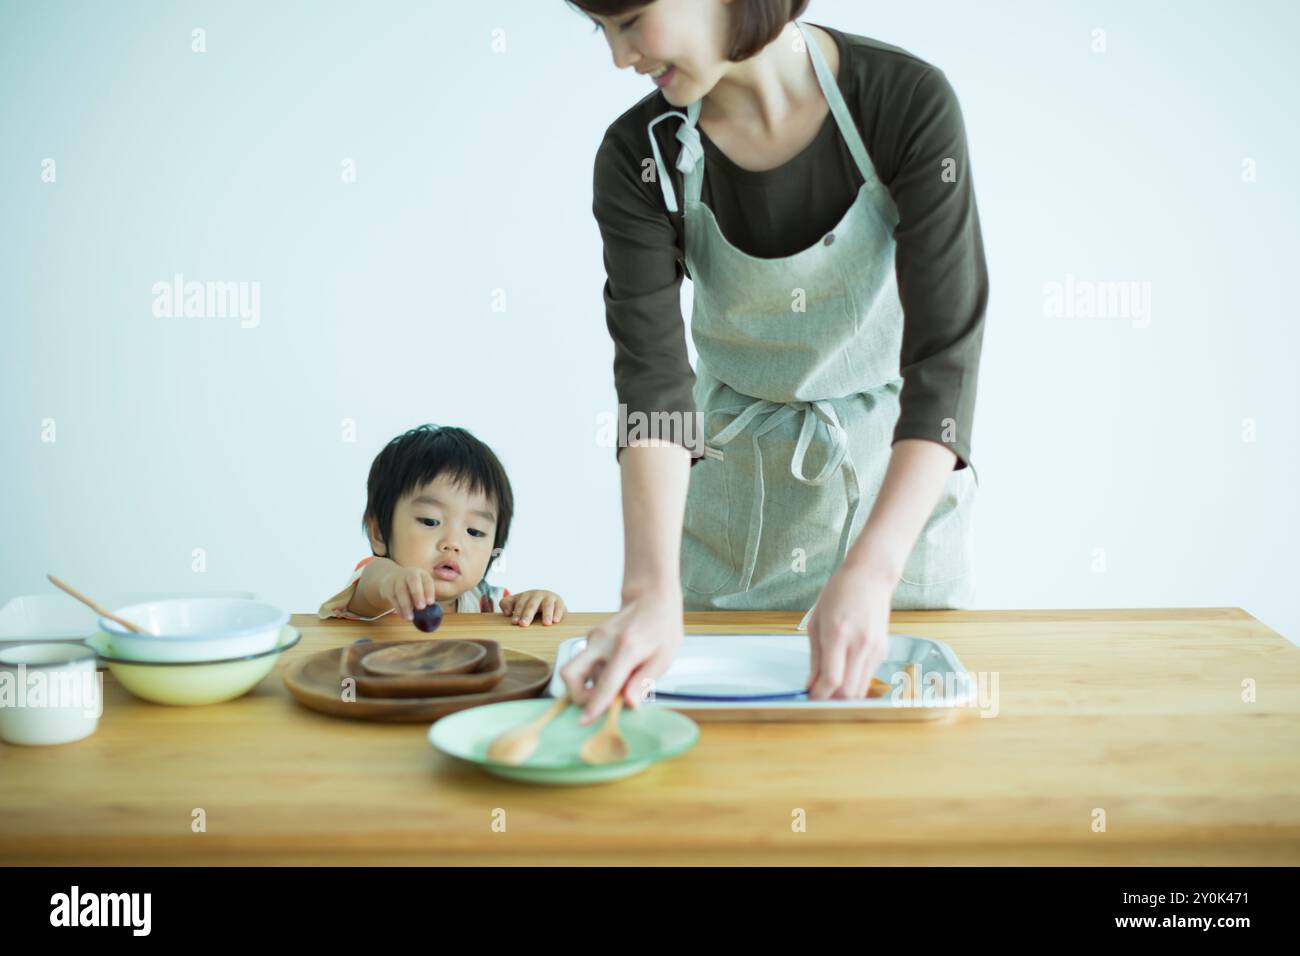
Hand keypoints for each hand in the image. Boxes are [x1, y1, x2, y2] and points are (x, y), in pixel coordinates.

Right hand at [379, 566, 438, 621]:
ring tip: (410, 617)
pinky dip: (398, 608)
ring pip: (400, 590)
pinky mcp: (388, 587)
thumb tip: (430, 612)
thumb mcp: (422, 587)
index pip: (427, 580)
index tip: (430, 603)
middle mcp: (410, 574)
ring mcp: (398, 579)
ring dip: (406, 605)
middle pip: (413, 580)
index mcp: (422, 574)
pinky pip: (393, 598)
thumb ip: (426, 597)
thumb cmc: (412, 587)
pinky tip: (404, 616)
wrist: (391, 578)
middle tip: (421, 607)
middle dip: (417, 593)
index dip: (429, 591)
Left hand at [499, 590, 566, 626]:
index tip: (515, 622)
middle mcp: (537, 595)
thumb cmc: (530, 605)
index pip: (520, 604)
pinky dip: (557, 613)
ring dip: (546, 614)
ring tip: (546, 623)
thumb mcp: (517, 603)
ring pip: (547, 605)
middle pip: (531, 605)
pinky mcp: (559, 602)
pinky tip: (556, 621)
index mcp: (525, 596)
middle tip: (524, 624)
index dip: (517, 613)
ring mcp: (549, 597)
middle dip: (527, 614)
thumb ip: (507, 604)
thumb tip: (507, 612)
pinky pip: (558, 607)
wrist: (550, 601)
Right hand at [560, 586, 682, 724]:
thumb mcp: (664, 657)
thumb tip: (629, 704)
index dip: (595, 705)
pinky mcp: (590, 637)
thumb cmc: (661, 627)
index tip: (584, 721)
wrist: (651, 597)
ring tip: (616, 684)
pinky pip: (585, 662)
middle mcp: (603, 641)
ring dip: (590, 685)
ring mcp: (593, 637)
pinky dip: (595, 674)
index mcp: (626, 648)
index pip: (605, 682)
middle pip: (570, 673)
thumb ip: (644, 681)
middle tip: (598, 703)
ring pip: (577, 670)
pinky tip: (615, 671)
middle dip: (576, 695)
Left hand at [805, 562, 895, 698]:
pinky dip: (854, 681)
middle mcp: (860, 645)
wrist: (870, 578)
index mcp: (838, 635)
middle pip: (849, 691)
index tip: (809, 699)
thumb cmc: (838, 594)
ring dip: (844, 695)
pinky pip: (867, 676)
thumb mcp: (816, 622)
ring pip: (861, 689)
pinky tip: (844, 672)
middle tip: (818, 699)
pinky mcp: (883, 651)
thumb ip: (814, 658)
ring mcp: (874, 649)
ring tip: (829, 689)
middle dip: (832, 701)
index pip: (832, 679)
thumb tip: (811, 685)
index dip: (819, 696)